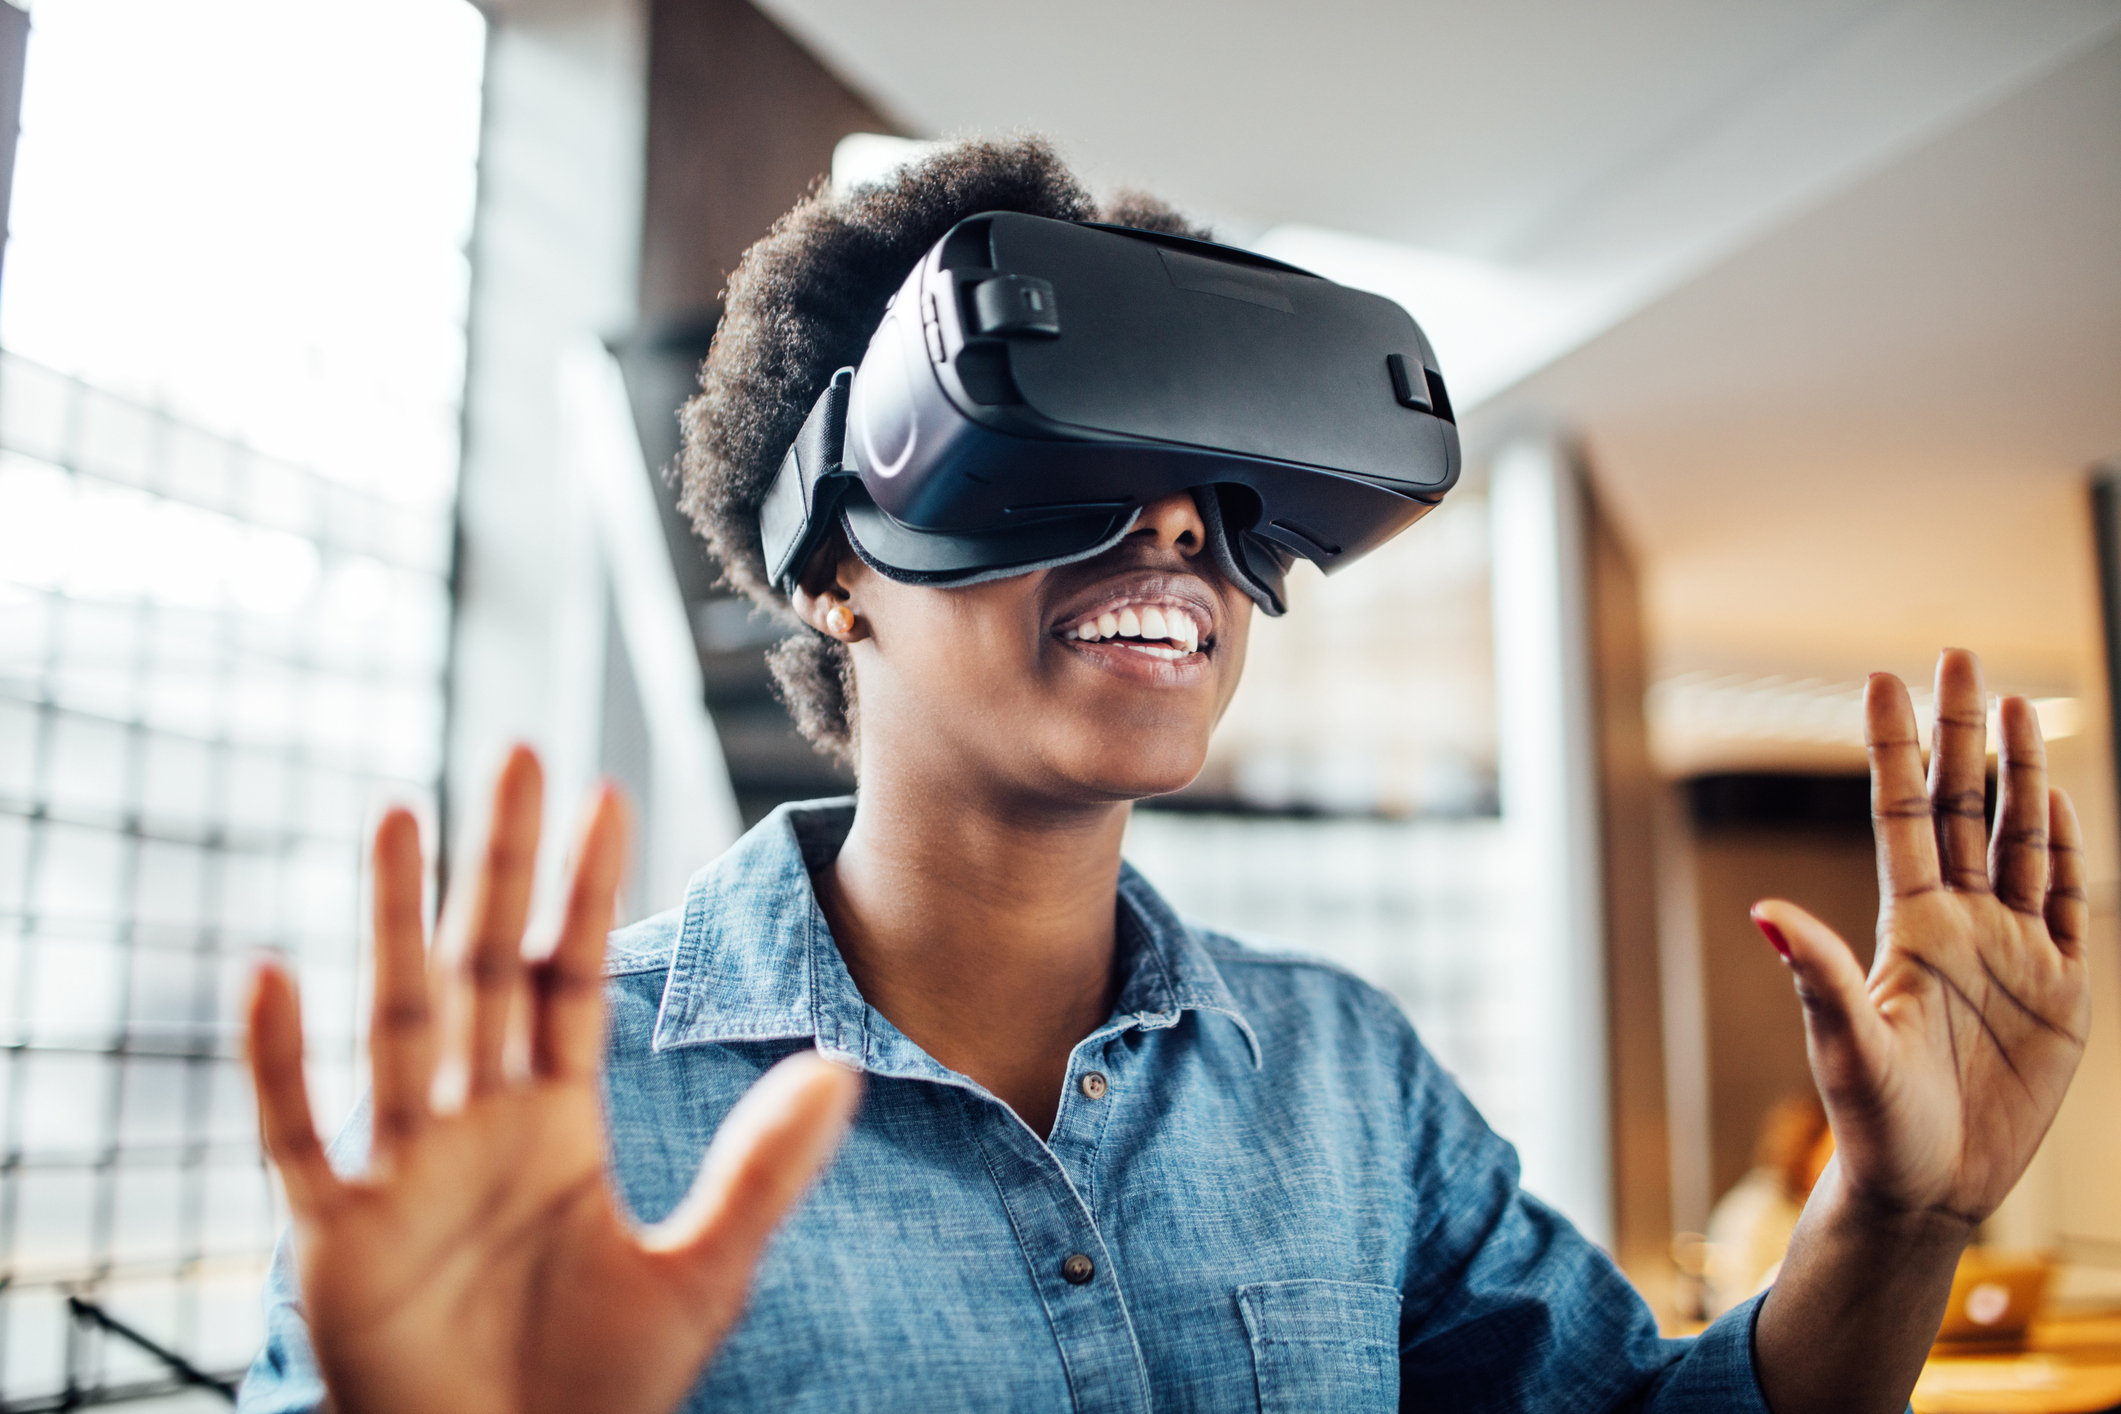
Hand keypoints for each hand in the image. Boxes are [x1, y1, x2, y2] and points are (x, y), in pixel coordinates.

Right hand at [246, 747, 861, 1413]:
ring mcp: (401, 1172)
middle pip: (486, 966)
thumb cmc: (596, 1393)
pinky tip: (277, 975)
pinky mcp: (337, 1237)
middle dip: (500, 864)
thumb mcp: (701, 1272)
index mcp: (557, 1123)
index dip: (588, 890)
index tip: (608, 793)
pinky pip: (298, 1138)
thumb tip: (843, 1064)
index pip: (573, 977)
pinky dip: (279, 1063)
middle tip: (517, 750)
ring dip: (396, 921)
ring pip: (397, 1020)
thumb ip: (762, 1169)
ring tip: (401, 815)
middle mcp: (477, 1124)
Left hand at [1752, 649, 2089, 1227]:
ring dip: (2021, 773)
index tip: (1882, 676)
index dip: (1893, 746)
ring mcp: (2011, 950)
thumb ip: (1820, 977)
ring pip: (2020, 838)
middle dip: (1961, 731)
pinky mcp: (2060, 988)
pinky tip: (2063, 796)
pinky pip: (2068, 901)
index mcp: (1905, 926)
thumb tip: (1766, 913)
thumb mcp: (1848, 1047)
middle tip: (1959, 653)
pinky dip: (2070, 846)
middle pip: (1960, 805)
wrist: (1930, 1187)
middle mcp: (1957, 923)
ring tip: (2017, 703)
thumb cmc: (1874, 1124)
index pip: (1899, 812)